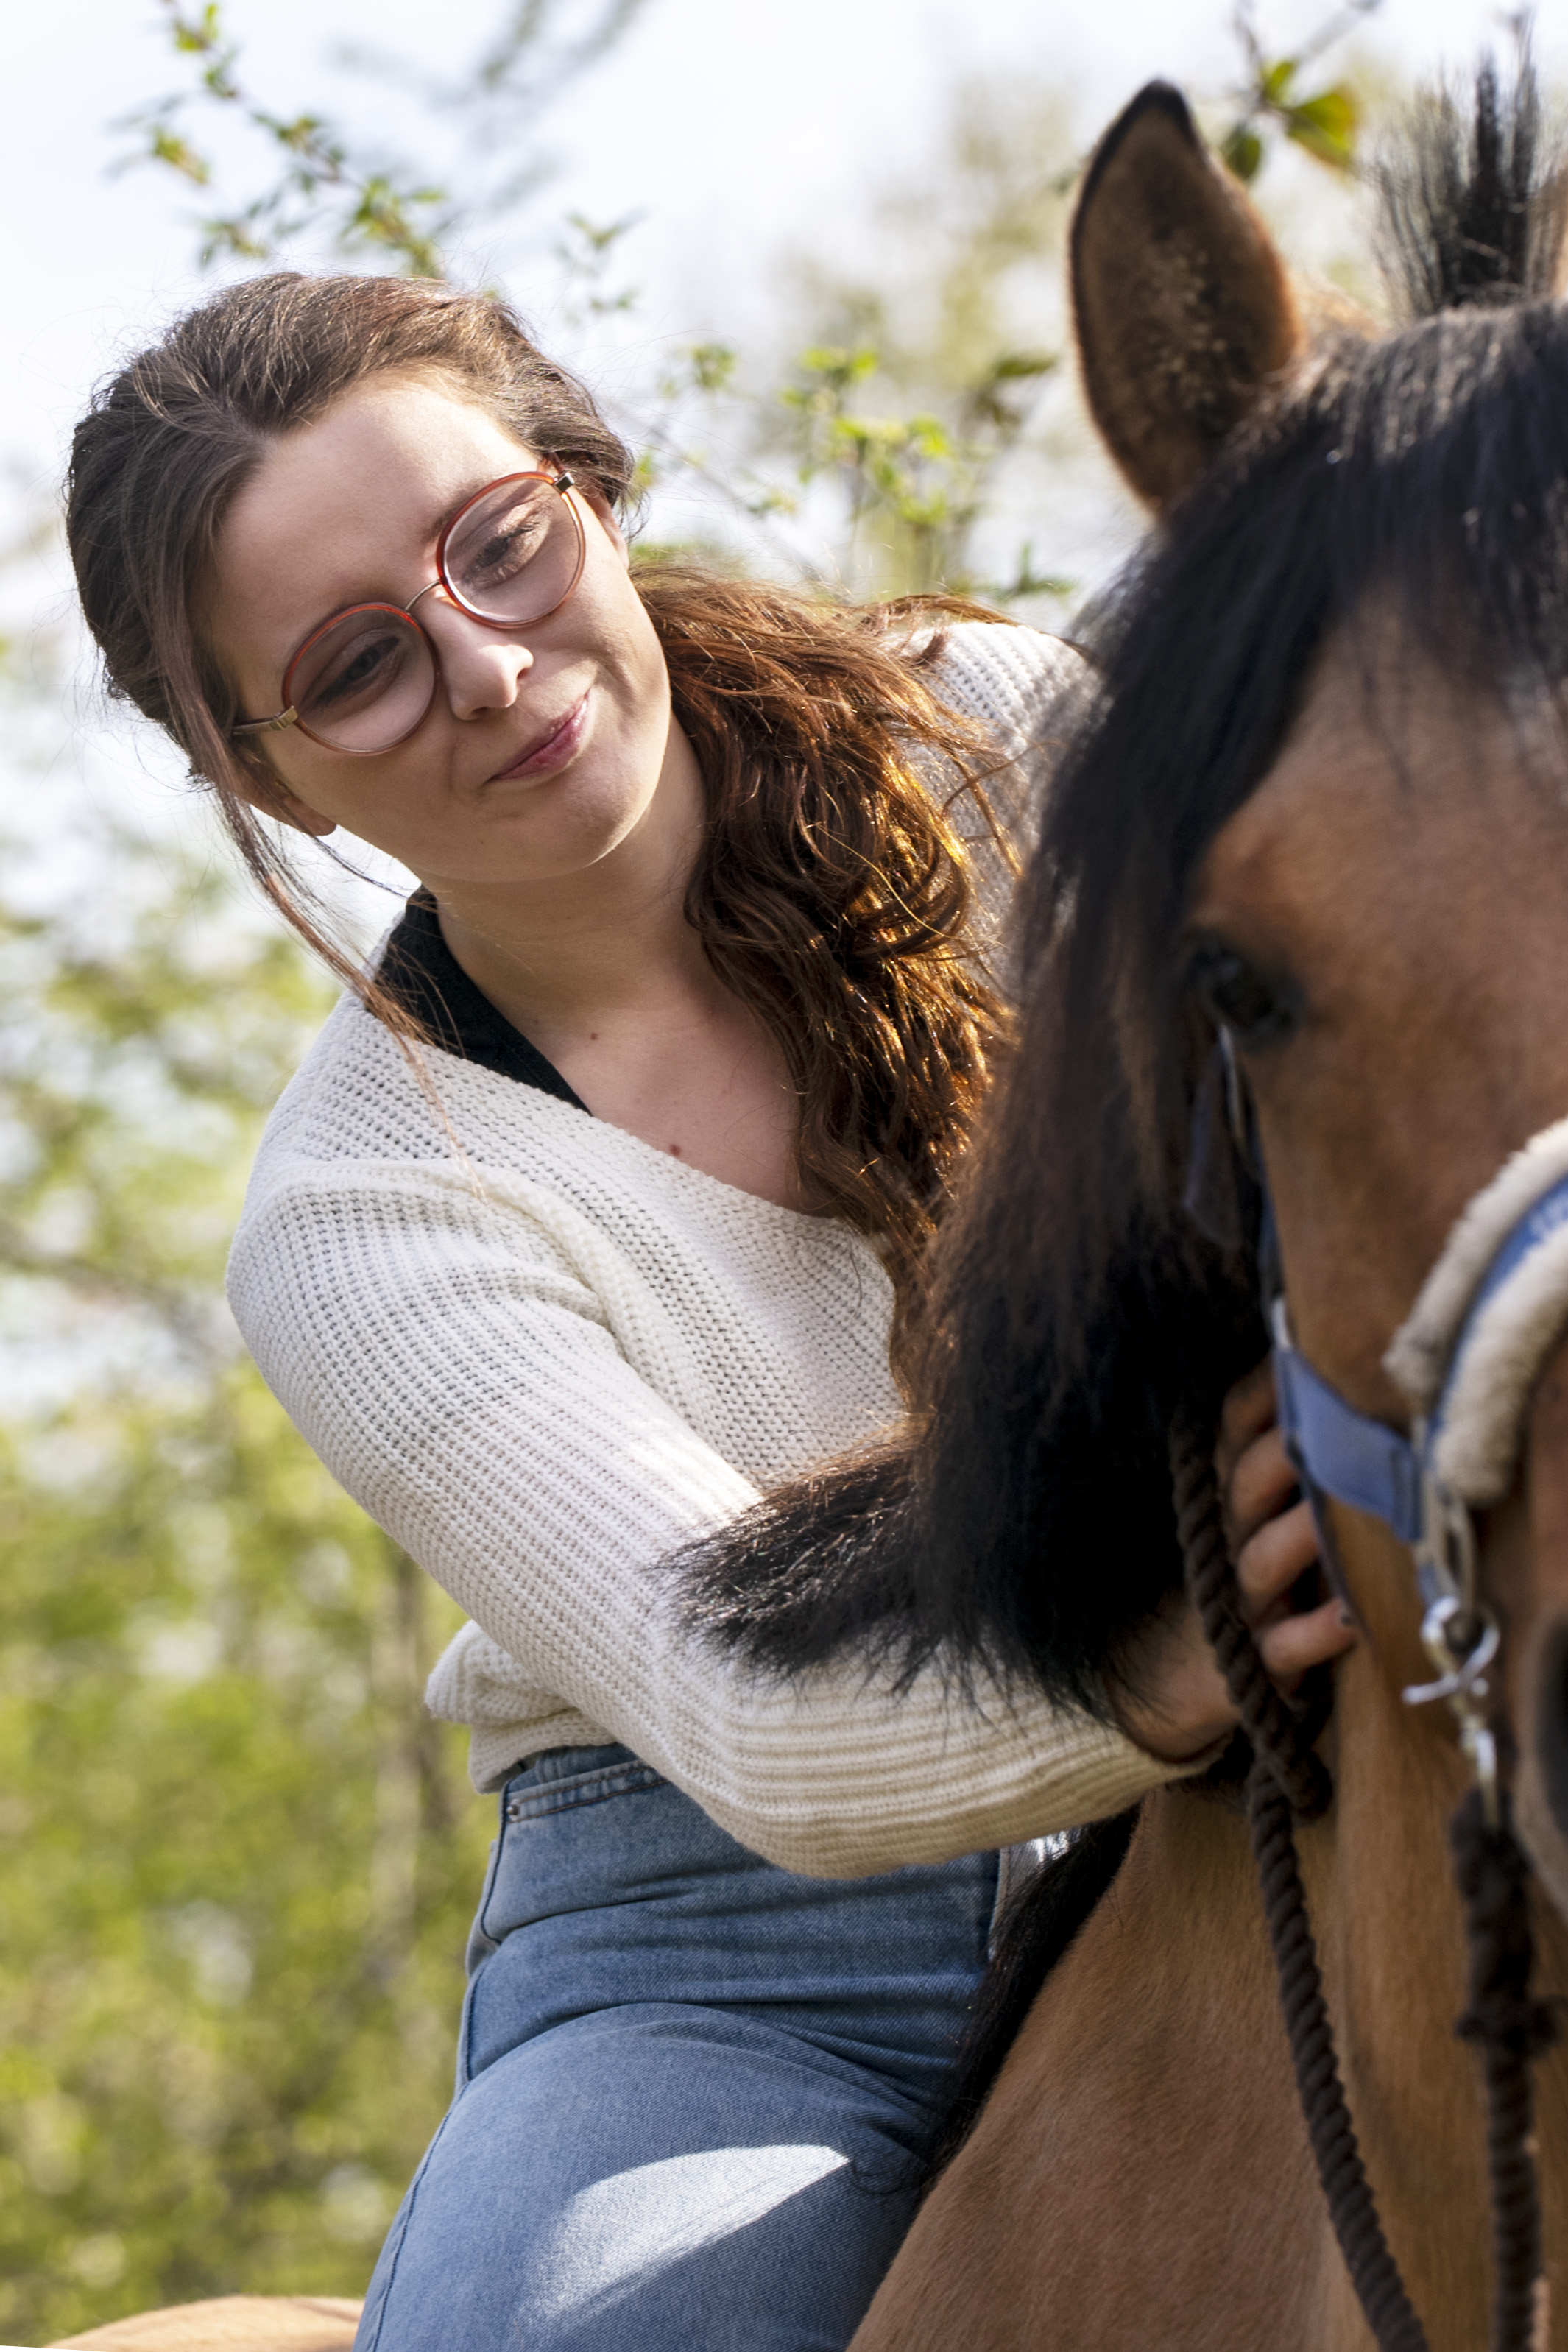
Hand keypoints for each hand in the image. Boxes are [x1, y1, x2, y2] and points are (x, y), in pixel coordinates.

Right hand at [1105, 1358, 1357, 1764]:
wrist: (1187, 1667)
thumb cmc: (1249, 1563)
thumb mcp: (1254, 1498)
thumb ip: (1282, 1438)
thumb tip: (1323, 1356)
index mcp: (1229, 1488)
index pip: (1234, 1426)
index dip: (1262, 1392)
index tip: (1298, 1353)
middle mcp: (1231, 1535)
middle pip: (1246, 1485)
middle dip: (1282, 1455)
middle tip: (1324, 1427)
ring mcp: (1244, 1597)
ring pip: (1262, 1560)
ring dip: (1298, 1537)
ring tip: (1332, 1515)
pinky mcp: (1262, 1660)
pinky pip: (1286, 1646)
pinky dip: (1316, 1633)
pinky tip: (1353, 1617)